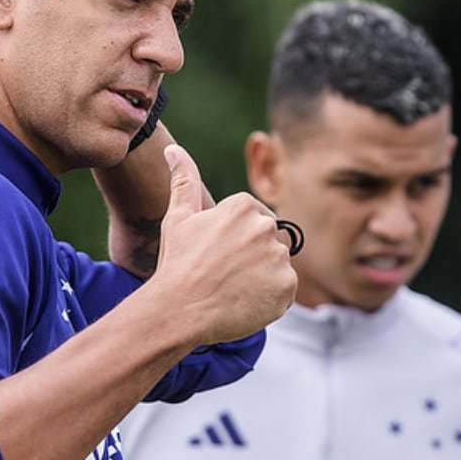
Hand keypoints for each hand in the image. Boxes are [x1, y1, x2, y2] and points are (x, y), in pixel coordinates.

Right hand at [150, 144, 296, 344]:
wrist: (180, 310)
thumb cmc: (177, 263)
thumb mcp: (178, 218)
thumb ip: (184, 180)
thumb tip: (172, 148)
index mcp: (243, 206)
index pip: (252, 219)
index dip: (234, 239)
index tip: (217, 254)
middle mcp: (266, 227)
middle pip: (266, 240)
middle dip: (250, 255)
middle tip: (223, 274)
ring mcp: (278, 257)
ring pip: (275, 265)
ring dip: (260, 276)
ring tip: (231, 289)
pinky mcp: (287, 286)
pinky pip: (283, 289)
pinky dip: (269, 297)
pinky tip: (244, 302)